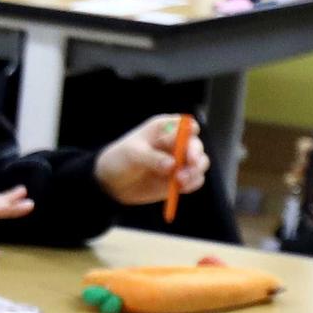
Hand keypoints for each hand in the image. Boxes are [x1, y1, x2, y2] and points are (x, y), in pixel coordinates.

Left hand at [96, 114, 211, 207]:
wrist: (112, 183)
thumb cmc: (120, 159)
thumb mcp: (132, 155)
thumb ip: (152, 158)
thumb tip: (172, 165)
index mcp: (165, 128)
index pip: (186, 125)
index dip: (190, 132)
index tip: (185, 142)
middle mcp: (177, 143)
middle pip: (196, 145)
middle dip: (195, 155)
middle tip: (189, 164)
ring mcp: (180, 161)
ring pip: (200, 163)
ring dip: (194, 172)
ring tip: (179, 180)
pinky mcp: (180, 178)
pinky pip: (195, 180)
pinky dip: (192, 184)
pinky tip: (181, 187)